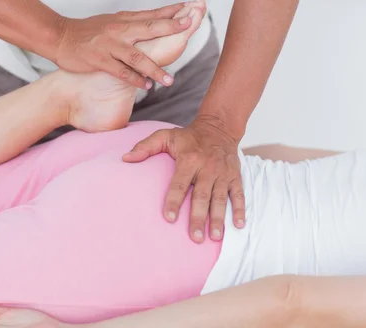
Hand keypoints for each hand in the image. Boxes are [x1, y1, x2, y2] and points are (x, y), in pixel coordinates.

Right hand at [54, 3, 190, 89]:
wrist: (60, 36)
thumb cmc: (88, 31)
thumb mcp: (112, 22)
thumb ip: (132, 23)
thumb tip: (155, 22)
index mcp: (124, 20)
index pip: (152, 14)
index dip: (172, 12)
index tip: (191, 9)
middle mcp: (119, 30)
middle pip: (149, 27)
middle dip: (170, 27)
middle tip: (189, 26)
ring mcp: (109, 45)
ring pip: (136, 57)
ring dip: (154, 69)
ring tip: (169, 80)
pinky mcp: (99, 60)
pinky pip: (120, 71)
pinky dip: (134, 79)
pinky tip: (146, 86)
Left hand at [123, 116, 244, 242]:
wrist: (218, 127)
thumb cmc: (188, 136)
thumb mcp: (165, 136)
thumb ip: (145, 147)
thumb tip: (125, 159)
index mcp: (189, 159)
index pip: (179, 184)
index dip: (174, 201)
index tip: (169, 218)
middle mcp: (207, 167)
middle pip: (202, 196)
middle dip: (199, 218)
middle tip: (194, 238)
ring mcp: (223, 173)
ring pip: (220, 198)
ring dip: (219, 218)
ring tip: (215, 237)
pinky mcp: (235, 176)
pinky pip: (239, 194)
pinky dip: (240, 209)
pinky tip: (238, 225)